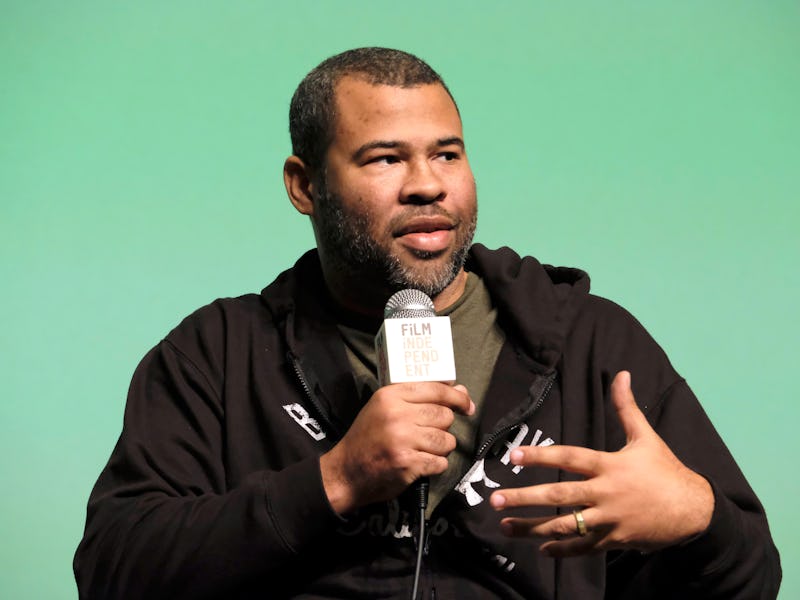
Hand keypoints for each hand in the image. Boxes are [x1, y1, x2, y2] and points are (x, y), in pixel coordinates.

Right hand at [321, 382, 473, 513]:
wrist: (346, 472)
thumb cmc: (367, 438)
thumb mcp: (384, 408)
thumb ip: (418, 399)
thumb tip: (459, 392)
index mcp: (390, 396)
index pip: (435, 389)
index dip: (457, 397)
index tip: (466, 405)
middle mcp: (397, 415)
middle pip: (444, 415)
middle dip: (443, 427)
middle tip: (430, 433)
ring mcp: (402, 439)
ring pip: (446, 440)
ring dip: (441, 447)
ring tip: (425, 449)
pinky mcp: (408, 463)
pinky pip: (440, 462)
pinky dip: (436, 465)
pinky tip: (422, 463)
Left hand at [489, 371, 713, 555]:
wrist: (695, 510)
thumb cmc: (666, 470)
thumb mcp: (646, 436)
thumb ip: (626, 407)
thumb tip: (621, 374)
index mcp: (609, 465)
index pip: (569, 458)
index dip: (540, 456)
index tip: (513, 456)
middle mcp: (606, 493)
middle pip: (559, 495)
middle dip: (524, 498)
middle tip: (496, 499)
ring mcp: (609, 519)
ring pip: (565, 525)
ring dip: (533, 527)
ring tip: (504, 526)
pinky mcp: (615, 540)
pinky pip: (584, 547)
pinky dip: (562, 548)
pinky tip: (541, 548)